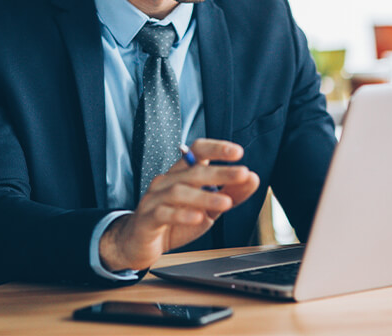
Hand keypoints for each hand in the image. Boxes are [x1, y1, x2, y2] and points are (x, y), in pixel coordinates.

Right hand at [99, 139, 259, 271]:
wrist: (139, 244)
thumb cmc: (173, 222)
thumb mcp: (208, 208)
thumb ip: (230, 193)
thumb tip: (252, 178)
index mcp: (181, 174)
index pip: (197, 151)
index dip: (216, 148)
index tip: (237, 152)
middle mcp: (167, 181)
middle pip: (193, 170)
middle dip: (220, 171)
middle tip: (242, 173)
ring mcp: (155, 198)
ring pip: (179, 191)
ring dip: (205, 195)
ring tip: (226, 201)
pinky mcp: (147, 218)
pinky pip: (164, 213)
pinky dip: (182, 214)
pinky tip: (198, 217)